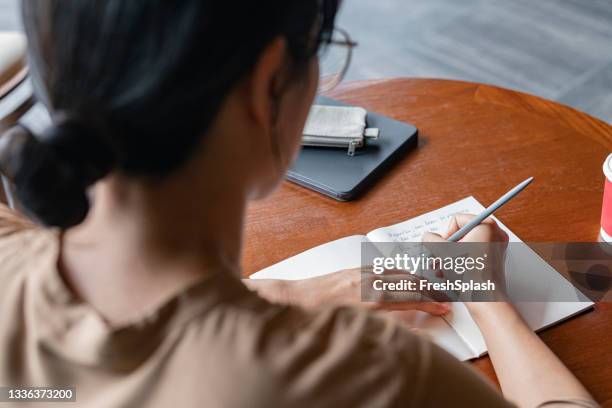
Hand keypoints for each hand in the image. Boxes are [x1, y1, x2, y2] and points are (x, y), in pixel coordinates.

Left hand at [245, 268, 451, 315]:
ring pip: (399, 271)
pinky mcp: (355, 269)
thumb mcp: (356, 329)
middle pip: (410, 281)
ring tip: (432, 286)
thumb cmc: (319, 317)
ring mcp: (362, 272)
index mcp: (373, 297)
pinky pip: (385, 268)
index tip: (445, 307)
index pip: (412, 296)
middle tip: (446, 297)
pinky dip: (401, 272)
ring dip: (418, 278)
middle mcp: (370, 280)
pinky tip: (404, 277)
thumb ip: (388, 327)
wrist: (294, 300)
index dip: (432, 302)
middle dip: (431, 289)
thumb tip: (412, 330)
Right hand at [421, 214, 512, 316]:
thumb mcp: (442, 252)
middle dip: (446, 247)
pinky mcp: (494, 260)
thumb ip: (431, 239)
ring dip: (450, 256)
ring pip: (465, 245)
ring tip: (442, 268)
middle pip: (461, 233)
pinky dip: (460, 261)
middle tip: (439, 258)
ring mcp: (496, 247)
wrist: (484, 298)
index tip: (443, 248)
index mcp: (486, 225)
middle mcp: (495, 234)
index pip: (457, 220)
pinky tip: (450, 273)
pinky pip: (473, 255)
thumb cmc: (469, 274)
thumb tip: (428, 236)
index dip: (445, 234)